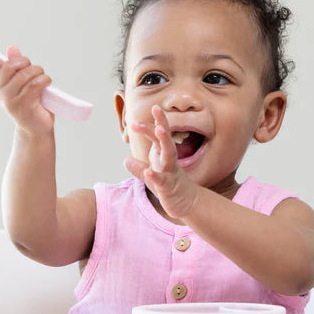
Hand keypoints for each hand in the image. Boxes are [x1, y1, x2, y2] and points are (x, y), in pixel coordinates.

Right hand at [0, 43, 54, 134]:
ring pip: (24, 75)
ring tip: (43, 76)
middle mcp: (0, 93)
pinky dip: (44, 80)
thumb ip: (16, 67)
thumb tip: (12, 48)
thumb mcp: (21, 83)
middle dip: (24, 62)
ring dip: (37, 71)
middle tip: (35, 68)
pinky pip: (34, 85)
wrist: (36, 128)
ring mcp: (10, 101)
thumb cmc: (30, 104)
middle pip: (8, 67)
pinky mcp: (23, 105)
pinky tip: (47, 82)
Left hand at [123, 105, 200, 219]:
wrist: (188, 204)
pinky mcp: (170, 188)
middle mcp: (169, 161)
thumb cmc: (170, 188)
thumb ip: (138, 168)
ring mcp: (171, 173)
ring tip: (159, 130)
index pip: (156, 138)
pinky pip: (163, 180)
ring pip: (169, 155)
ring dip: (165, 142)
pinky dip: (155, 176)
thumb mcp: (151, 177)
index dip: (147, 128)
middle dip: (162, 124)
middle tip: (156, 108)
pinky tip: (148, 172)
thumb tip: (125, 159)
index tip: (134, 121)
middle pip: (166, 139)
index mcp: (163, 156)